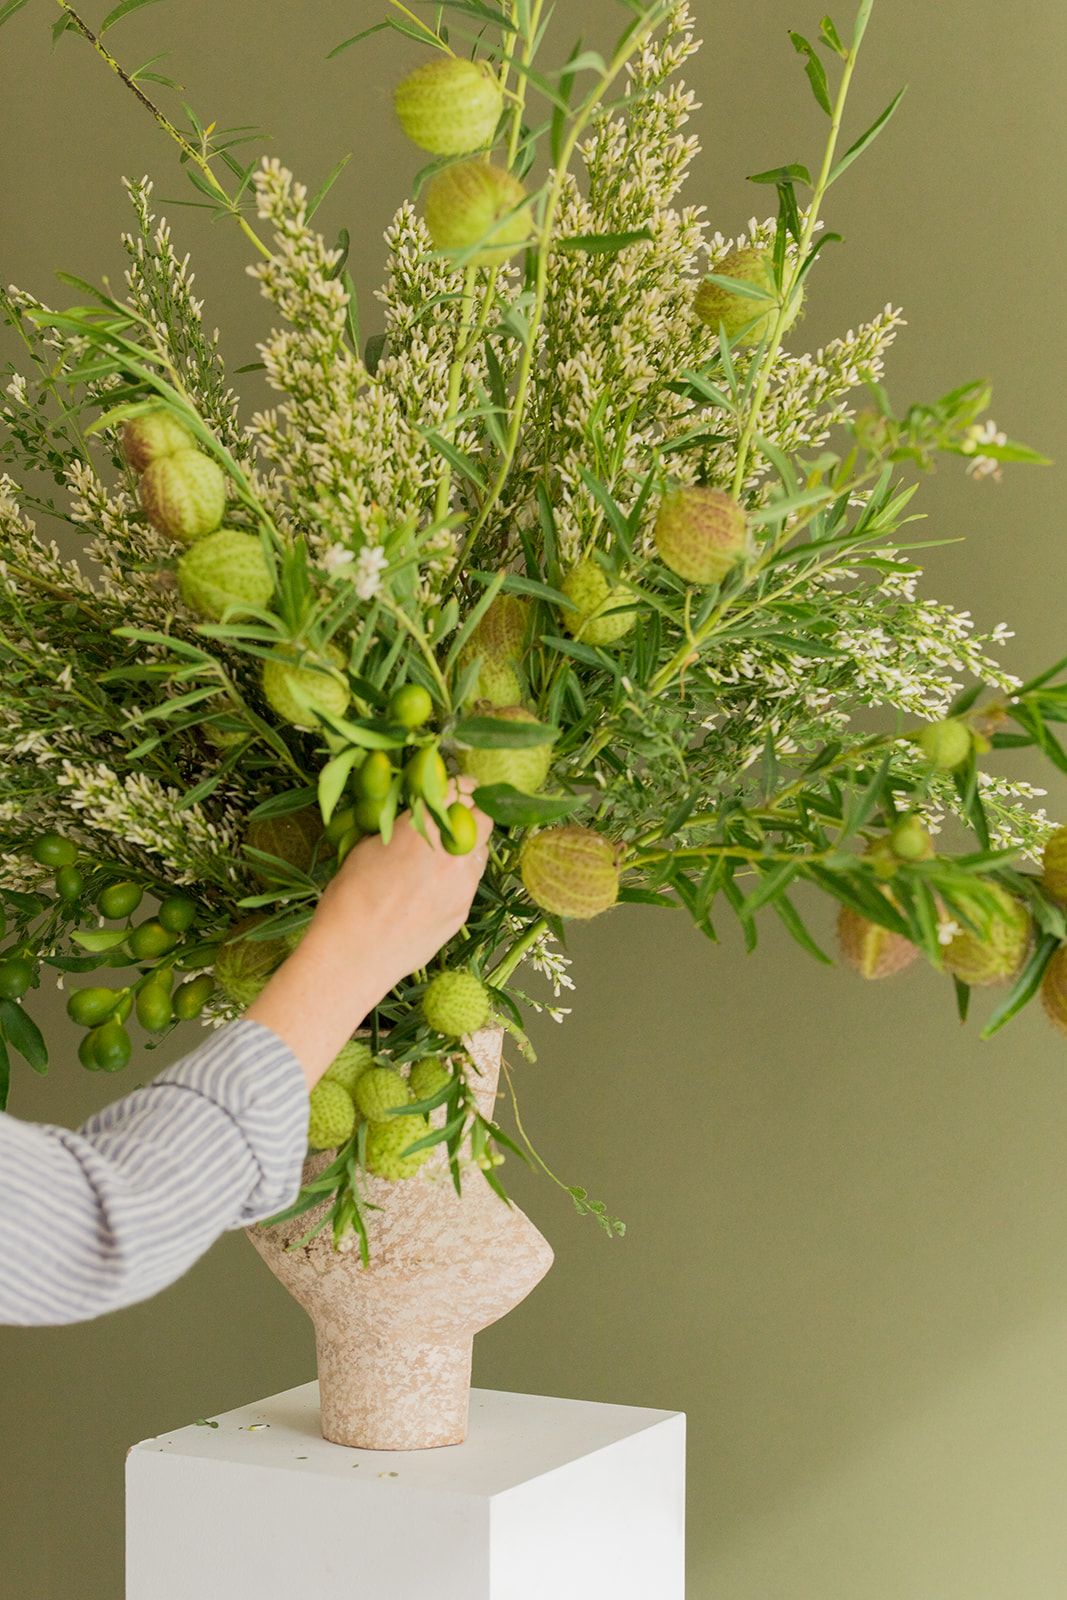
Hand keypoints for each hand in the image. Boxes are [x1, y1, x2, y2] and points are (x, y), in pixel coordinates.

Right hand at [245, 781, 493, 1088]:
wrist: (354, 954)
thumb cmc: (348, 897)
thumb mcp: (366, 847)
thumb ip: (400, 827)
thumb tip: (412, 817)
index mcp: (424, 826)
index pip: (461, 790)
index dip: (460, 787)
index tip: (457, 788)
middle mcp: (452, 851)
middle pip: (483, 818)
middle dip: (471, 815)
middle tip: (453, 820)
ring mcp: (463, 883)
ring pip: (481, 852)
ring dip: (467, 847)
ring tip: (442, 856)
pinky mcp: (464, 910)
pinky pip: (471, 883)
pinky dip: (460, 878)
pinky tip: (435, 887)